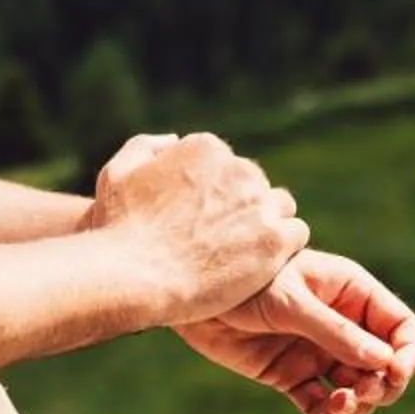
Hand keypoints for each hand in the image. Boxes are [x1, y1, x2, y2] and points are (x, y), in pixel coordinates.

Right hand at [84, 132, 310, 325]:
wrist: (133, 274)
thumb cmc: (119, 227)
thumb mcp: (118, 171)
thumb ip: (148, 146)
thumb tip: (175, 139)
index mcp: (205, 148)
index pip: (228, 164)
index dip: (217, 194)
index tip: (202, 219)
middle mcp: (237, 168)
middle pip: (256, 184)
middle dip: (243, 208)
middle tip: (221, 240)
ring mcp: (258, 204)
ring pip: (280, 207)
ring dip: (267, 225)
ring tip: (243, 254)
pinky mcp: (275, 240)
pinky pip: (296, 233)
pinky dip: (282, 248)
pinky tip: (260, 265)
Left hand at [177, 250, 414, 413]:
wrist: (193, 298)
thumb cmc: (243, 282)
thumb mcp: (289, 302)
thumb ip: (334, 331)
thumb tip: (384, 361)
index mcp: (351, 293)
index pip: (401, 327)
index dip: (408, 354)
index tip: (395, 376)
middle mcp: (341, 325)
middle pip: (384, 366)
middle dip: (380, 387)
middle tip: (357, 393)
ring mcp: (317, 352)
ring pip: (356, 389)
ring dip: (354, 406)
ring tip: (335, 407)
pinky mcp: (292, 375)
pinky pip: (319, 405)